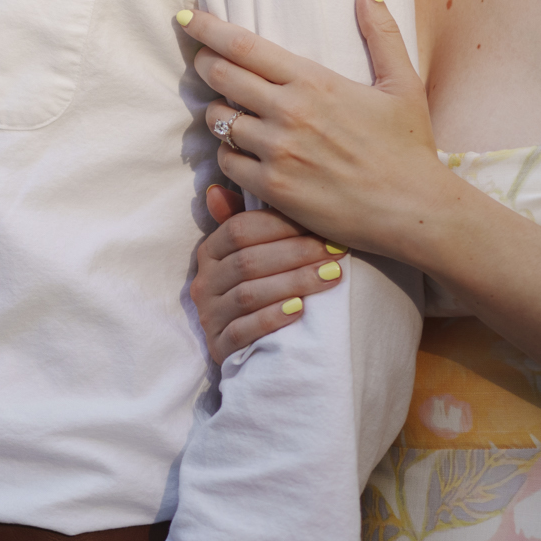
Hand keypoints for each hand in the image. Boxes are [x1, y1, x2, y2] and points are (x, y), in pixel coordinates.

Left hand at [186, 0, 452, 260]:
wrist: (413, 211)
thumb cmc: (408, 148)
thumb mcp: (402, 84)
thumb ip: (381, 31)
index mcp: (313, 82)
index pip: (244, 46)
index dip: (208, 29)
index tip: (186, 18)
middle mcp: (289, 113)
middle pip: (220, 77)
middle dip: (205, 64)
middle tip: (204, 61)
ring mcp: (277, 152)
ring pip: (219, 121)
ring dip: (219, 113)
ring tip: (231, 113)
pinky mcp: (272, 188)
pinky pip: (227, 163)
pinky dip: (228, 154)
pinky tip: (243, 152)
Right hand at [190, 184, 347, 362]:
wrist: (257, 350)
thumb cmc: (260, 288)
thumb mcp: (252, 253)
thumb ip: (244, 222)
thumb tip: (218, 190)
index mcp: (210, 252)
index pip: (239, 230)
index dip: (280, 226)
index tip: (321, 226)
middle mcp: (204, 282)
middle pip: (248, 261)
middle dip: (296, 254)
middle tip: (336, 250)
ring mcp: (209, 316)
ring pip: (249, 294)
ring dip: (293, 283)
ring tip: (330, 276)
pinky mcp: (219, 347)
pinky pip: (244, 330)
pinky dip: (272, 318)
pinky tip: (300, 310)